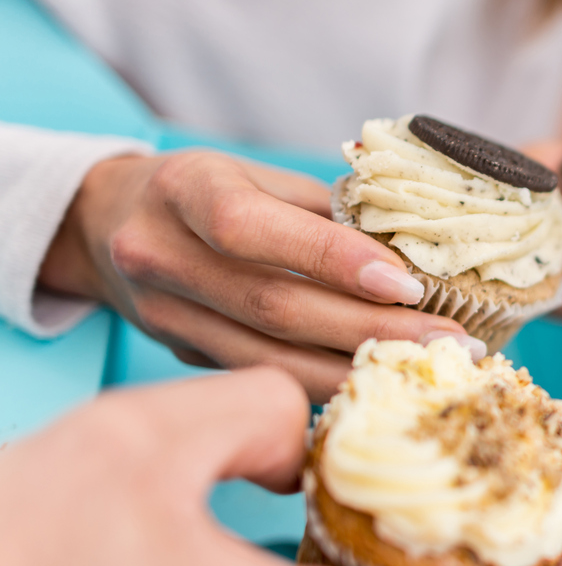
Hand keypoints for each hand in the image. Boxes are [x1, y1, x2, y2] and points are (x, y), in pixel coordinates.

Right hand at [39, 152, 478, 402]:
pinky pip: (261, 380)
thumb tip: (418, 252)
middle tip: (449, 342)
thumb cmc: (207, 193)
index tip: (408, 283)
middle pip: (273, 307)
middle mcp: (160, 255)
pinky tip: (376, 388)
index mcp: (183, 190)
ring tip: (427, 371)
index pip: (251, 228)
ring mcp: (165, 315)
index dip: (332, 258)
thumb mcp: (258, 177)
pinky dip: (323, 387)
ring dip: (355, 372)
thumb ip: (327, 211)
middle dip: (371, 330)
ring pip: (268, 359)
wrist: (108, 226)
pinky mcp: (182, 356)